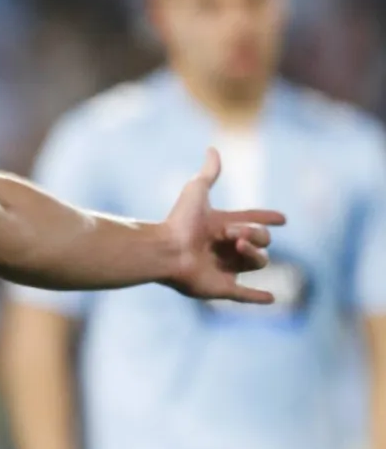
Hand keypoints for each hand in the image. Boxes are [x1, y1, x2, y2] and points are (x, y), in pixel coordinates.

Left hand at [162, 147, 285, 303]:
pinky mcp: (221, 288)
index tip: (282, 218)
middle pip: (261, 240)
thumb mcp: (196, 191)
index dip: (266, 218)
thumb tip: (212, 149)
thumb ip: (208, 173)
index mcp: (221, 225)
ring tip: (237, 245)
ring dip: (255, 253)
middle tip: (232, 233)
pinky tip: (272, 299)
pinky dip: (257, 297)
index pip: (251, 219)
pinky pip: (244, 295)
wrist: (166, 249)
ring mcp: (225, 268)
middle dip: (255, 233)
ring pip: (259, 262)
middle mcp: (225, 248)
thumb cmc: (179, 221)